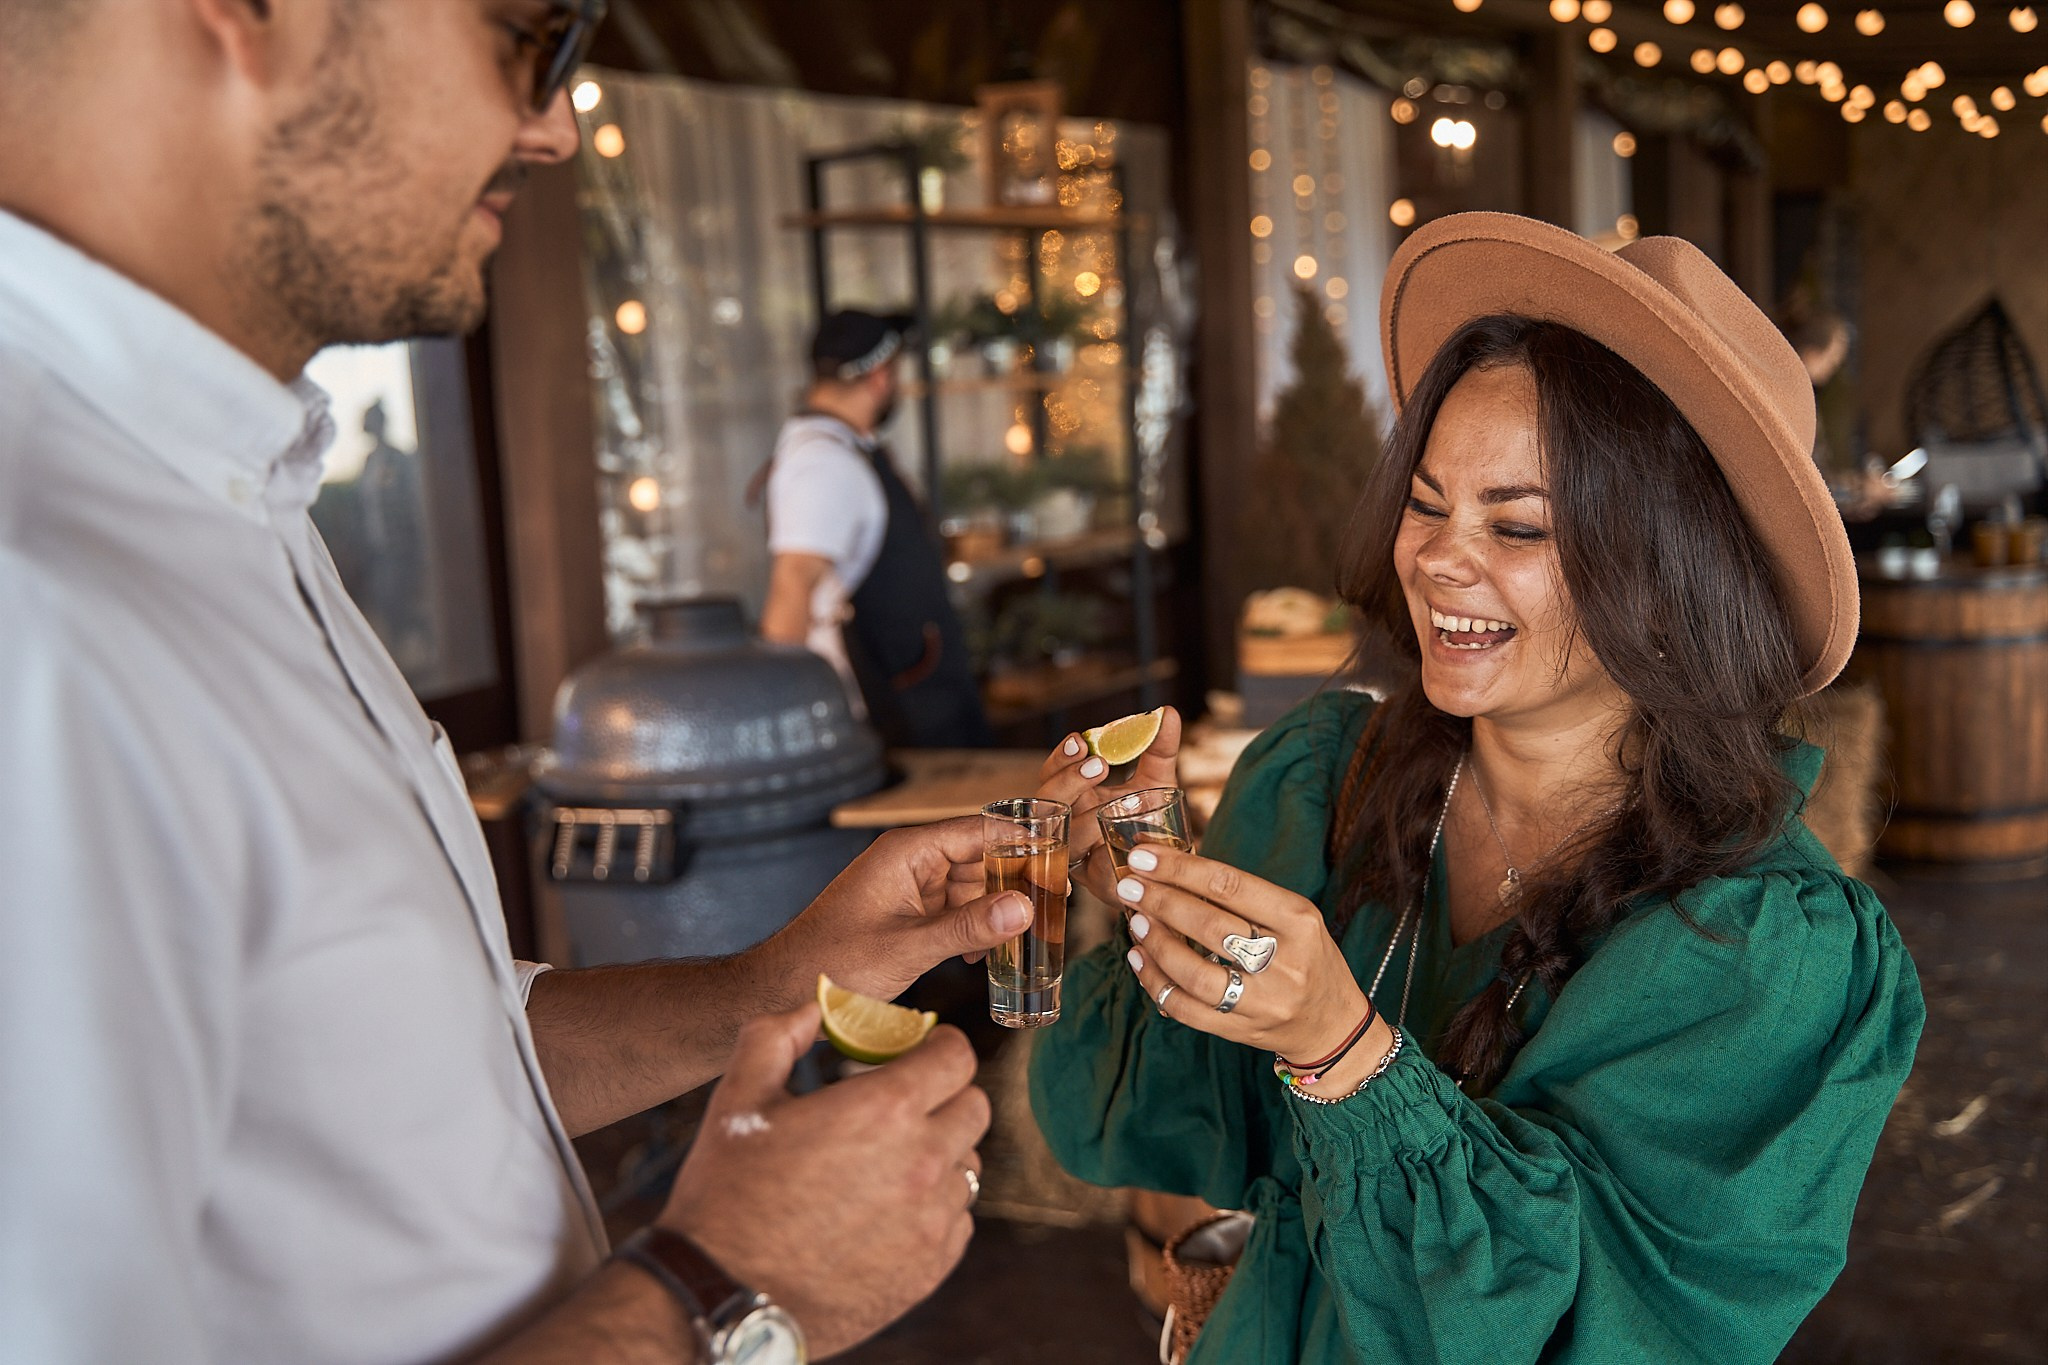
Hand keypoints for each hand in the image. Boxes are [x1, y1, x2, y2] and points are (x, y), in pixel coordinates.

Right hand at [661, 1002, 988, 1357]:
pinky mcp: (929, 1268)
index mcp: (883, 1111)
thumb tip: (813, 1006)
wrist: (721, 1293)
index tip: (920, 1054)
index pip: (956, 1057)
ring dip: (940, 1153)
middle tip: (903, 1106)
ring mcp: (931, 1220)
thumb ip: (777, 1036)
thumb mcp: (739, 1098)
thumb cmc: (726, 1193)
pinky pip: (958, 1221)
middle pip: (974, 1107)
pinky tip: (888, 1210)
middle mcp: (922, 1162)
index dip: (939, 1047)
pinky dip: (934, 1208)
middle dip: (945, 1096)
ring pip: (967, 1166)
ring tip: (888, 1163)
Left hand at [769, 817, 1032, 1002]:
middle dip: (1015, 882)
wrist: (784, 990)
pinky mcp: (907, 913)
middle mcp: (911, 861)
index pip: (980, 830)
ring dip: (996, 911)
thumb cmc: (833, 962)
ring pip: (971, 888)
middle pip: (981, 858)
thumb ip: (969, 927)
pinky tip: (988, 957)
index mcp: (908, 851)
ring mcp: (909, 887)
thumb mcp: (909, 947)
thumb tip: (1026, 907)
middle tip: (1054, 909)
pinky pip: (954, 910)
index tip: (1061, 858)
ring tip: (1031, 937)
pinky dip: (974, 929)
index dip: (1023, 842)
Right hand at [1036, 706, 1184, 905]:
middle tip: (1098, 764)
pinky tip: (1105, 851)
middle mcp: (1067, 826)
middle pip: (1045, 804)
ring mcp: (1077, 857)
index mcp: (1076, 798)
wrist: (1170, 871)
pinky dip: (1093, 863)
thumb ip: (1160, 750)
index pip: (1052, 774)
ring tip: (1108, 805)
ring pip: (1059, 840)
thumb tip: (1169, 712)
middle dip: (1066, 782)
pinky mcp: (1092, 886)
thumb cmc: (1154, 822)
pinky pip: (1082, 876)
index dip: (1060, 758)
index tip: (1080, 740)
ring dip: (1080, 822)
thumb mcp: (1158, 782)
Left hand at [1114, 844, 1367, 1064]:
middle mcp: (1285, 961)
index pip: (1230, 886)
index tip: (1144, 856)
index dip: (1180, 869)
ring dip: (1157, 944)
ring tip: (1136, 922)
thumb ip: (1243, 897)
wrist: (1333, 1025)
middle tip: (1130, 886)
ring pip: (1195, 973)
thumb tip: (1174, 869)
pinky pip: (1188, 1010)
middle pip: (1209, 925)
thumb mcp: (1293, 918)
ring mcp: (1264, 1001)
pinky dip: (1157, 983)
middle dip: (1161, 901)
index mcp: (1298, 921)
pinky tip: (1140, 960)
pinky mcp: (1243, 1030)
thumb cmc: (1306, 958)